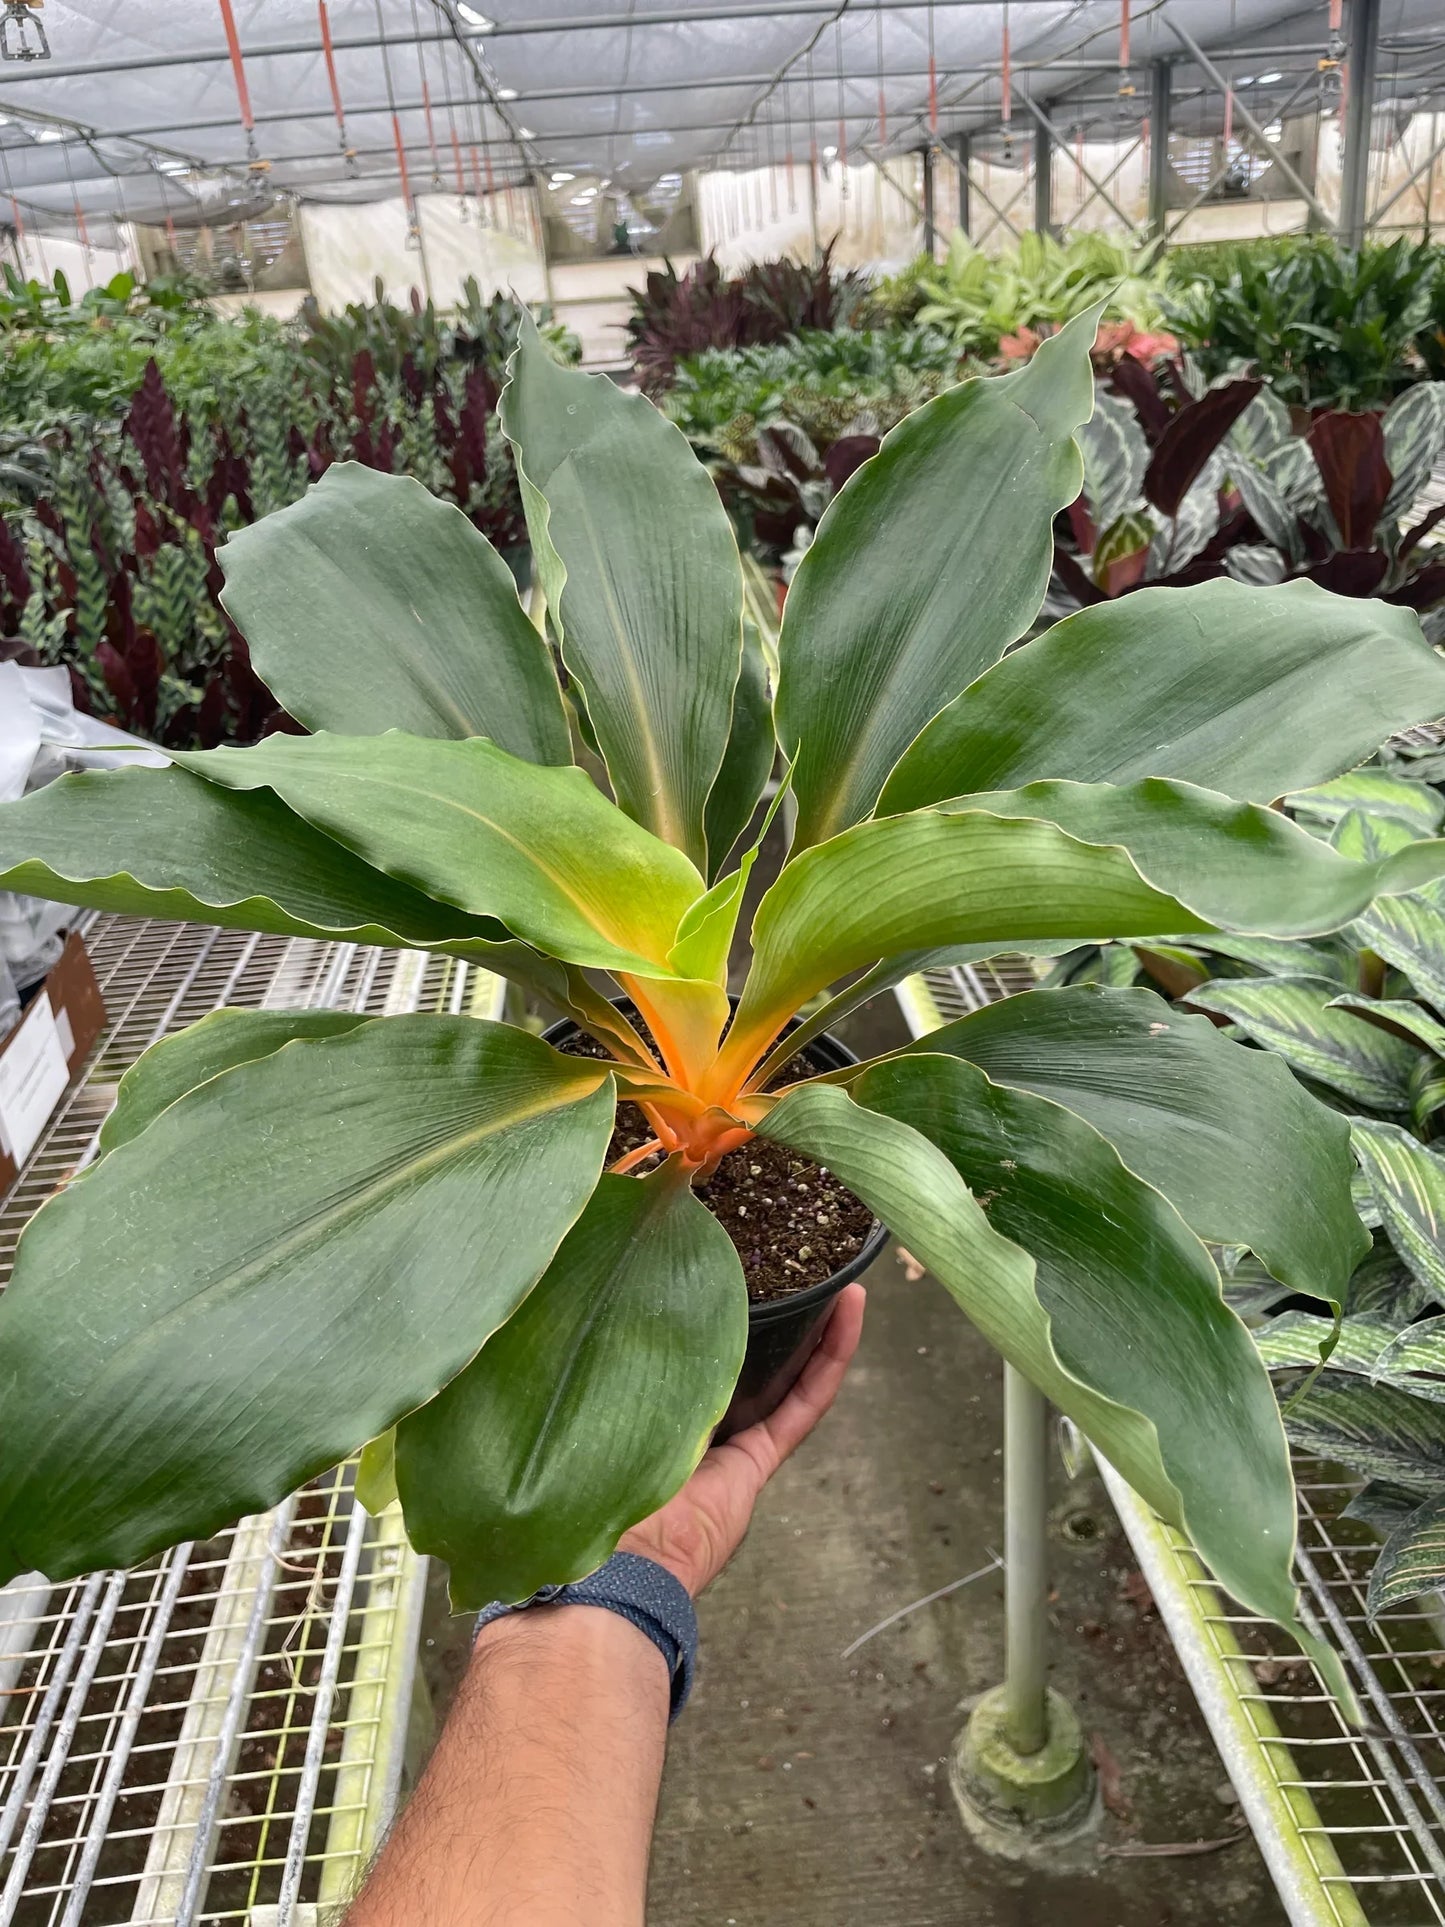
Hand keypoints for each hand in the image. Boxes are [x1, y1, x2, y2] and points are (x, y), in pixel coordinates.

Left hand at [618, 1282, 864, 1597]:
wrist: (621, 1554)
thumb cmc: (594, 1473)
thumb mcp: (609, 1392)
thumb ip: (627, 1352)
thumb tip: (626, 1288)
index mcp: (650, 1405)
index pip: (688, 1350)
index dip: (716, 1312)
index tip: (730, 1269)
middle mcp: (692, 1423)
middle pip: (743, 1361)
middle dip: (776, 1318)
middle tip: (799, 1270)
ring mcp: (730, 1445)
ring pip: (783, 1377)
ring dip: (817, 1331)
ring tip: (841, 1284)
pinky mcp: (757, 1461)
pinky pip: (804, 1403)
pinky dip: (831, 1358)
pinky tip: (849, 1313)